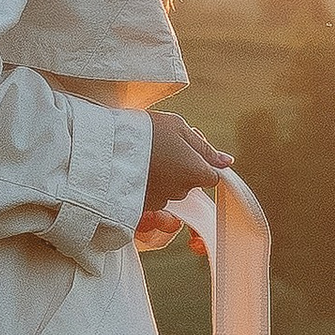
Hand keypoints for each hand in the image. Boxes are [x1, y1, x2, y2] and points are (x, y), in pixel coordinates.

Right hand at [137, 105, 233, 252]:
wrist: (108, 147)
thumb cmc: (146, 132)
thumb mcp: (179, 128)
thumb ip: (205, 148)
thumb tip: (226, 161)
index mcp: (196, 172)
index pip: (212, 175)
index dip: (199, 162)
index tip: (186, 151)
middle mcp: (181, 191)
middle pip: (190, 183)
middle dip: (180, 168)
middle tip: (162, 148)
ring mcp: (161, 201)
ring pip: (170, 190)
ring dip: (163, 177)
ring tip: (145, 157)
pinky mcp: (142, 206)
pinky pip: (151, 196)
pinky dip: (146, 185)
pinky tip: (136, 169)